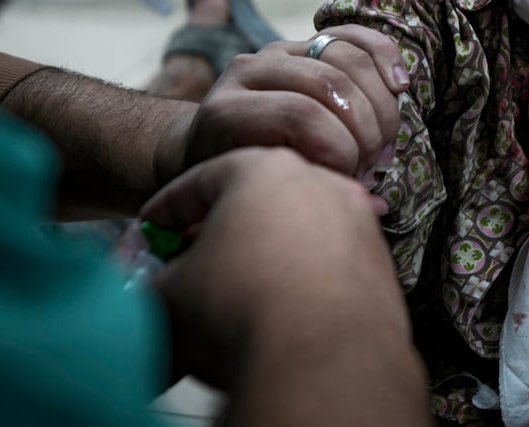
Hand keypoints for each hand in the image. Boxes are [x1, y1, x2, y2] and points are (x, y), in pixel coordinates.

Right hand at [141, 148, 414, 390]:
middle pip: (257, 200)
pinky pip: (331, 262)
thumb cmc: (242, 310)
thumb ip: (153, 281)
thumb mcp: (169, 293)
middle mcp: (320, 182)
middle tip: (193, 262)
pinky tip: (282, 311)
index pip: (201, 178)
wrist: (321, 359)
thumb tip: (148, 292)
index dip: (168, 208)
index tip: (152, 229)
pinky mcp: (380, 262)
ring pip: (299, 230)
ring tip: (238, 292)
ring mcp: (357, 220)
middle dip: (222, 230)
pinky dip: (305, 279)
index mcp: (263, 169)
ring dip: (267, 254)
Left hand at [157, 26, 410, 186]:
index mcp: (226, 112)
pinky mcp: (303, 43)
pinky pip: (354, 37)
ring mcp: (276, 51)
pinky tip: (400, 87)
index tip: (350, 180)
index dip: (337, 148)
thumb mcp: (261, 192)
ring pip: (347, 59)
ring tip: (382, 144)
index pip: (299, 116)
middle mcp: (247, 70)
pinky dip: (384, 56)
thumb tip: (374, 204)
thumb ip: (311, 193)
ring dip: (380, 106)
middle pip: (328, 84)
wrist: (212, 145)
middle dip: (364, 130)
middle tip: (371, 166)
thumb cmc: (240, 179)